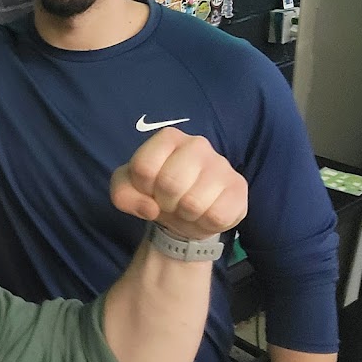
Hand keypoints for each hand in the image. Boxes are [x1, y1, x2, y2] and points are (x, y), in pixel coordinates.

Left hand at [110, 127, 246, 239]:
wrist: (184, 213)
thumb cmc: (155, 193)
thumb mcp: (127, 190)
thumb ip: (122, 194)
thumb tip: (151, 208)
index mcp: (168, 138)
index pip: (144, 167)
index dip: (142, 187)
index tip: (149, 189)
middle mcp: (197, 144)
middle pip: (170, 184)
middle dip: (164, 202)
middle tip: (169, 201)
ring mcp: (222, 165)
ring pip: (194, 203)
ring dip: (185, 214)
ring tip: (186, 207)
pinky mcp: (239, 188)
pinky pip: (217, 216)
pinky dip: (205, 223)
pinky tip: (205, 213)